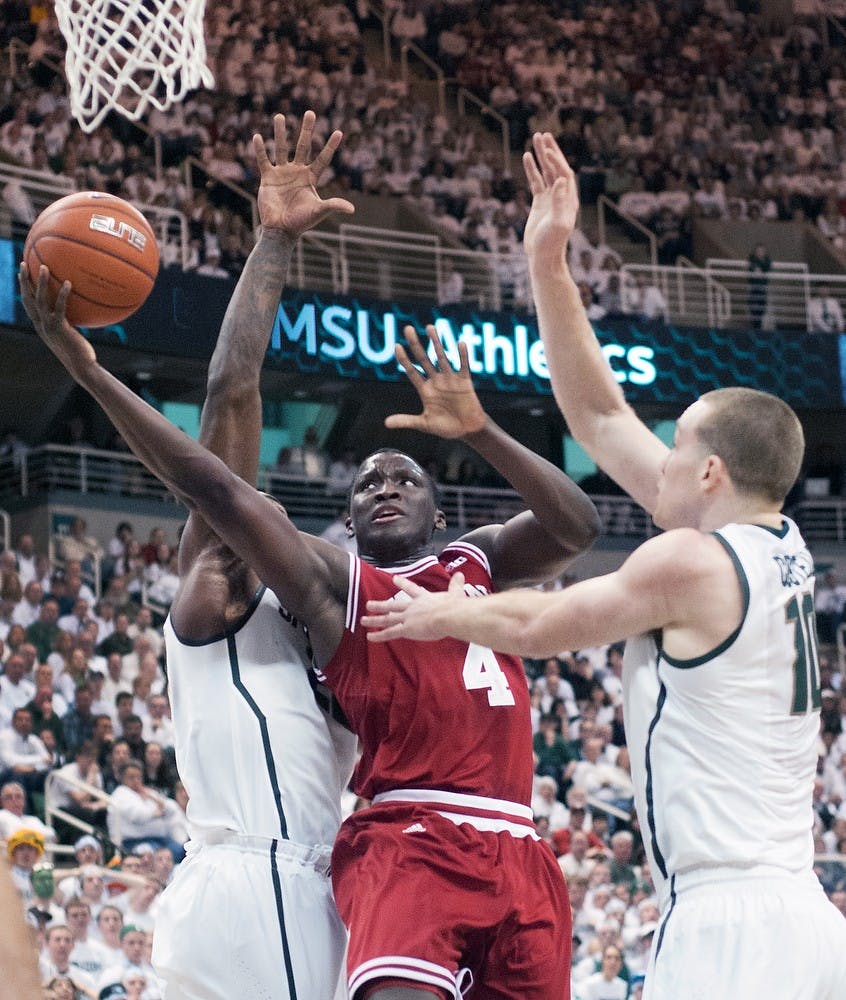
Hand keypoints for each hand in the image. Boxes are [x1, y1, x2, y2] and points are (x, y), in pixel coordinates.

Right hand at [18, 262, 96, 377]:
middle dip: (23, 280)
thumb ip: (69, 322)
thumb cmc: (80, 353)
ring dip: (39, 282)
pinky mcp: (59, 328)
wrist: (81, 367)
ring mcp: (48, 326)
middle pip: (27, 298)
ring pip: (39, 300)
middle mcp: (40, 324)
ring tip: (43, 266)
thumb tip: (81, 308)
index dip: (23, 288)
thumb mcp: (71, 335)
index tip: (22, 274)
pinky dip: (62, 294)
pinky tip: (68, 282)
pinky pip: (59, 307)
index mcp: (40, 325)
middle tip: (23, 263)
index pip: (27, 304)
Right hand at [252, 110, 354, 236]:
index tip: (339, 132)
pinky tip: (258, 137)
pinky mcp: (268, 178)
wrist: (281, 229)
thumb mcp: (318, 212)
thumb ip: (333, 206)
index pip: (323, 159)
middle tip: (310, 112)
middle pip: (303, 146)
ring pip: (281, 148)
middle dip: (306, 130)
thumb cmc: (301, 222)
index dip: (330, 146)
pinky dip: (260, 150)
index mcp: (310, 178)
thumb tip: (352, 209)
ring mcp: (282, 173)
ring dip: (280, 133)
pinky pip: (263, 160)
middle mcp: (297, 172)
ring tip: (280, 116)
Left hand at [361, 571, 466, 641]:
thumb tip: (461, 575)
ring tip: (363, 619)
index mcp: (424, 598)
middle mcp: (413, 607)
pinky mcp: (406, 629)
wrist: (449, 615)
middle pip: (393, 605)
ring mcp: (407, 618)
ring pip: (387, 619)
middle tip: (369, 604)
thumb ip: (456, 585)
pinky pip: (390, 633)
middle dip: (381, 605)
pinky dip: (379, 636)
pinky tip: (369, 637)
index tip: (394, 579)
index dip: (402, 584)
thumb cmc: (454, 606)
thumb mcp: (455, 593)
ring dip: (374, 619)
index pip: (411, 589)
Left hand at [386, 325, 486, 438]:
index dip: (404, 360)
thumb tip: (386, 423)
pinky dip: (462, 356)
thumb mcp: (424, 424)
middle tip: (407, 328)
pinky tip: (460, 343)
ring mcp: (450, 380)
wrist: (467, 431)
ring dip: (436, 343)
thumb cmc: (446, 427)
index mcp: (425, 390)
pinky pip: (463, 366)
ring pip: (441, 357)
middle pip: (423, 359)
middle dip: (415, 344)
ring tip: (429, 327)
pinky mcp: (464, 382)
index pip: (412, 371)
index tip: (396, 346)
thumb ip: (406, 421)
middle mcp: (436, 381)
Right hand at [522, 131, 579, 268]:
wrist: (543, 256)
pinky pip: (536, 182)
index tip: (547, 150)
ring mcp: (551, 198)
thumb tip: (561, 181)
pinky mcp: (540, 203)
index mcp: (569, 199)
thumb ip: (560, 202)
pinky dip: (532, 169)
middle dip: (551, 151)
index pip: (564, 174)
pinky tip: (527, 157)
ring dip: (542, 155)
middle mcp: (562, 196)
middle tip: (543, 134)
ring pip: (546, 172)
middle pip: (557, 167)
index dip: (557, 161)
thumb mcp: (557, 223)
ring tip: (536, 138)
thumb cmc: (551, 243)